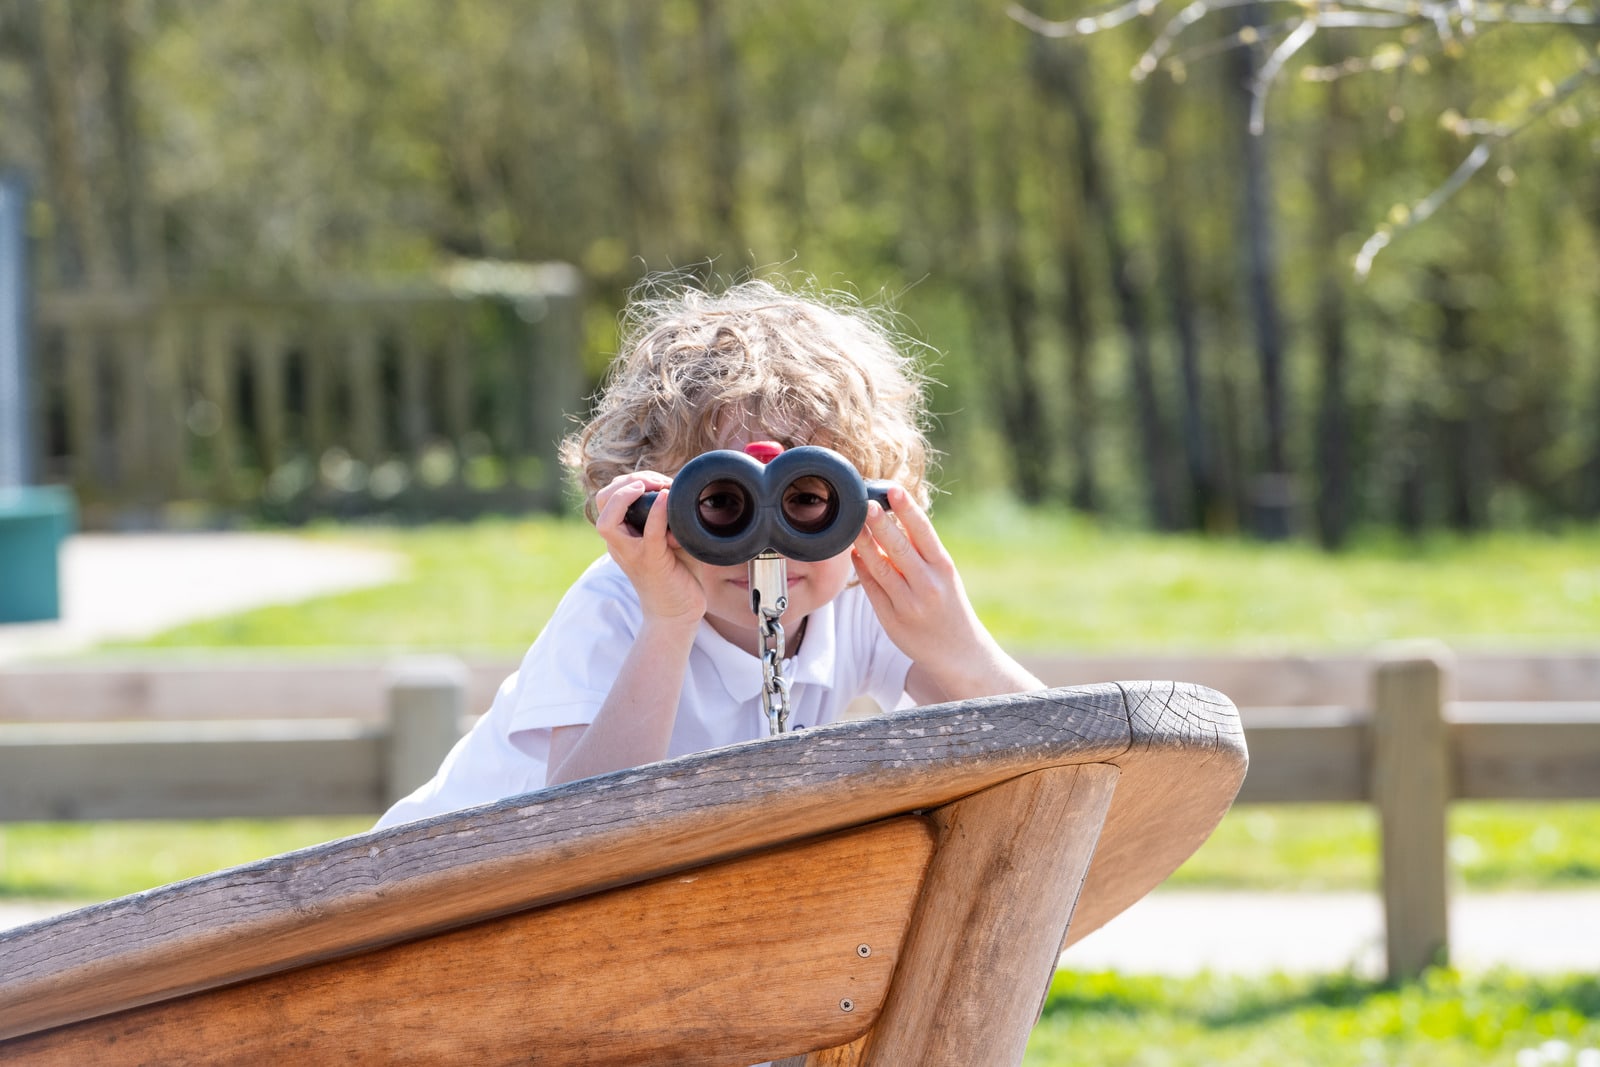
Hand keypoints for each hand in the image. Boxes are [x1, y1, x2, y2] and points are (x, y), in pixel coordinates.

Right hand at [594, 471, 705, 627]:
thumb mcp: (671, 539)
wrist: (677, 614)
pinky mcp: (652, 563)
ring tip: (653, 486)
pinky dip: (656, 513)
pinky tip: (666, 498)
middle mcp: (620, 544)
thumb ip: (671, 516)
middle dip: (626, 482)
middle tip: (655, 482)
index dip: (627, 481)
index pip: (606, 498)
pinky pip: (648, 534)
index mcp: (621, 535)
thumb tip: (684, 490)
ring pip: (607, 520)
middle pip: (601, 501)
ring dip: (628, 494)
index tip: (656, 481)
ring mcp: (632, 554)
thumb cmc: (676, 575)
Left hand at [851, 486, 1040, 702]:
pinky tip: (854, 552)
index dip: (908, 510)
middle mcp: (927, 585)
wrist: (957, 651)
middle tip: (863, 502)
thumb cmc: (948, 603)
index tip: (893, 490)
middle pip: (898, 548)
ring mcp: (908, 604)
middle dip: (880, 524)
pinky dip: (861, 568)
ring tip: (850, 524)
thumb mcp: (944, 574)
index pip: (924, 533)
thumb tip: (891, 516)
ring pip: (880, 568)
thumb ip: (920, 550)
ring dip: (863, 544)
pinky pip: (871, 588)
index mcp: (943, 568)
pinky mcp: (891, 619)